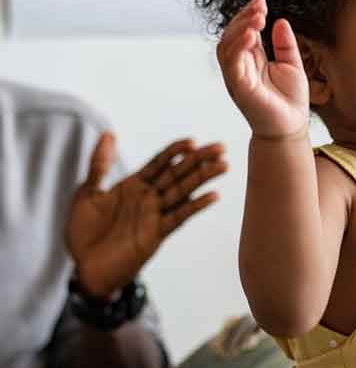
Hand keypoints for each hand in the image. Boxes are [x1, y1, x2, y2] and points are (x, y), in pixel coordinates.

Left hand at [66, 133, 227, 298]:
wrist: (85, 269)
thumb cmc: (85, 232)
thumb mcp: (87, 193)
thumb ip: (100, 164)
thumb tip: (109, 134)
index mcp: (134, 185)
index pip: (160, 163)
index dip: (175, 151)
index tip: (192, 141)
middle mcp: (149, 197)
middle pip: (178, 173)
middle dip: (199, 160)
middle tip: (221, 147)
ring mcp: (155, 214)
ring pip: (183, 191)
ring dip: (204, 178)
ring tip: (223, 165)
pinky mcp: (157, 233)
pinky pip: (179, 216)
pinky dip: (196, 205)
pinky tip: (212, 195)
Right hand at [217, 0, 309, 138]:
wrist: (292, 127)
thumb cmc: (290, 100)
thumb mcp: (292, 64)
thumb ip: (285, 44)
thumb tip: (280, 21)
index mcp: (251, 60)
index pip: (243, 31)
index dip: (249, 14)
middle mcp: (241, 66)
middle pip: (231, 35)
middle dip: (243, 17)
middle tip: (260, 6)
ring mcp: (237, 77)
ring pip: (227, 46)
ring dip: (240, 28)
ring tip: (257, 17)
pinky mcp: (239, 88)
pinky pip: (232, 64)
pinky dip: (239, 47)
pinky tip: (252, 35)